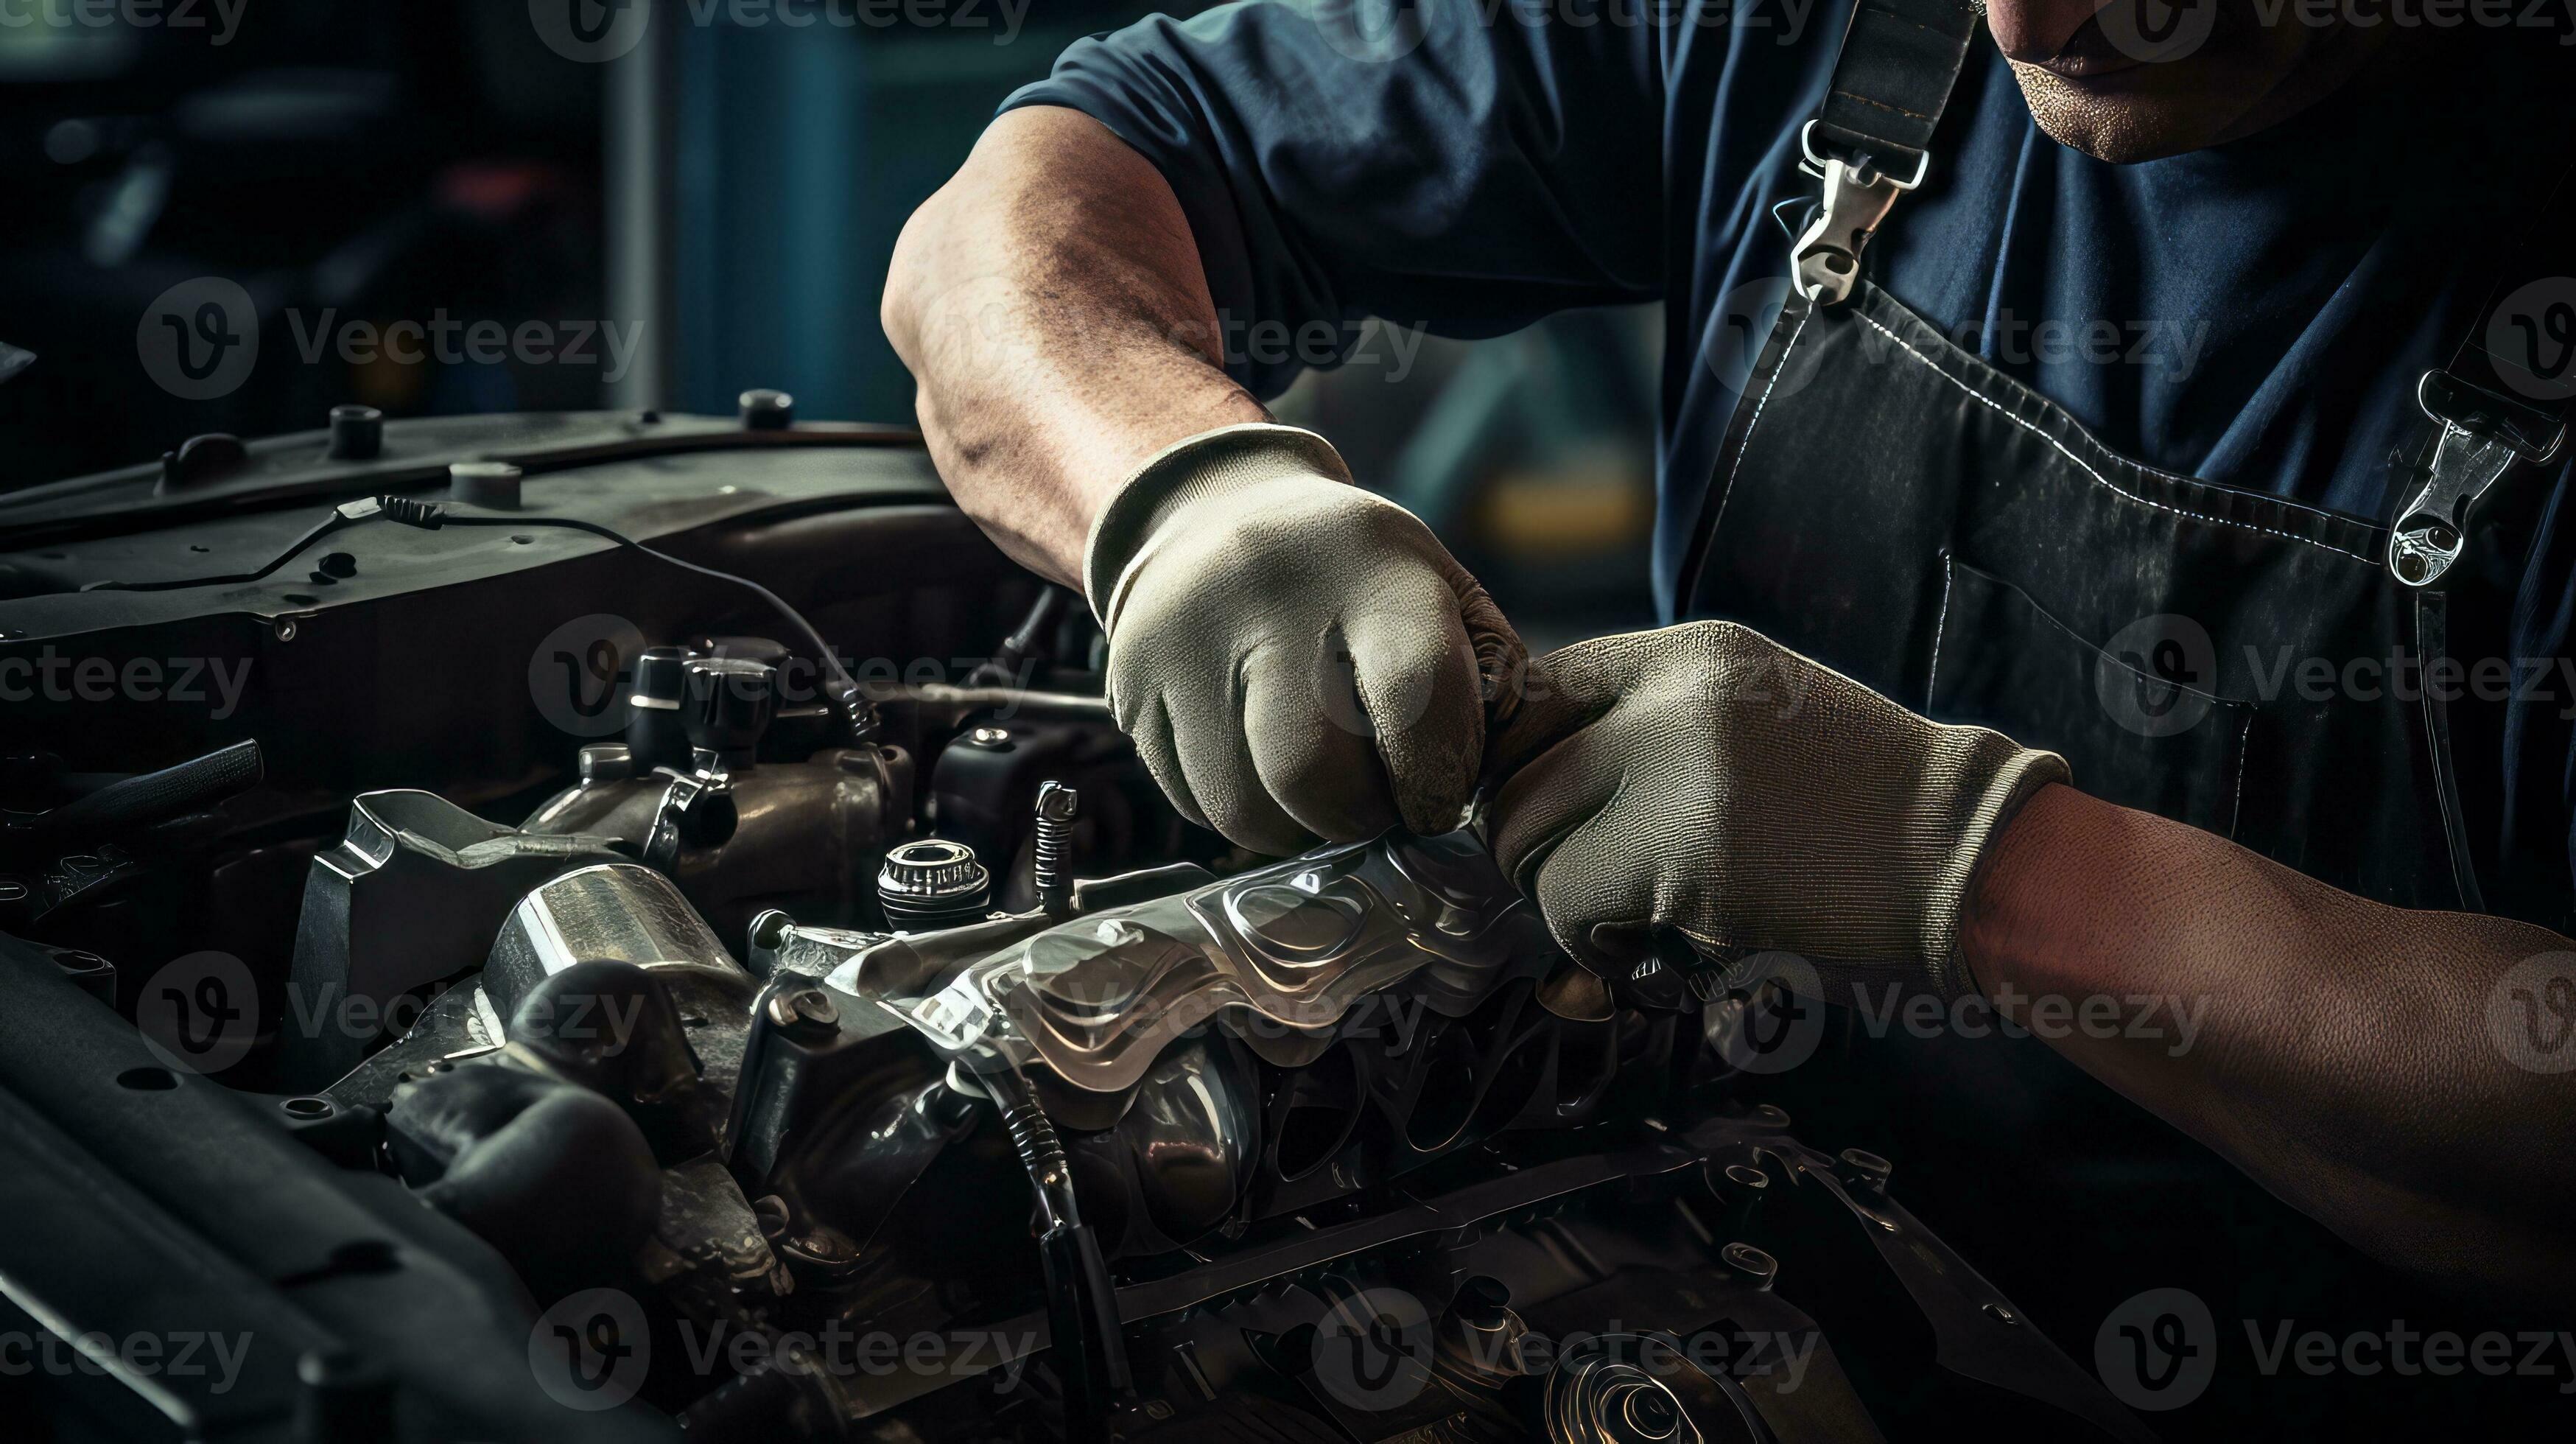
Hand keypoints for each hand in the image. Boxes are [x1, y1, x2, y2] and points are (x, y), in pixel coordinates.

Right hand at [1088, 424, 1521, 854]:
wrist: (1214, 510)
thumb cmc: (1352, 572)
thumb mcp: (1438, 587)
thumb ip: (1488, 676)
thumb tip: (1486, 777)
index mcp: (1369, 569)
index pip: (1415, 696)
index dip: (1435, 777)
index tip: (1435, 798)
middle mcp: (1266, 596)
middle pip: (1311, 770)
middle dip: (1358, 816)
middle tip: (1374, 805)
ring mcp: (1185, 642)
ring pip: (1243, 805)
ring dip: (1294, 827)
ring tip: (1319, 791)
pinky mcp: (1131, 685)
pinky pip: (1191, 801)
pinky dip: (1239, 808)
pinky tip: (1261, 768)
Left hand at [1482, 621, 2066, 996]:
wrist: (1970, 859)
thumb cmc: (1866, 813)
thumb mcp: (1760, 717)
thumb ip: (1655, 726)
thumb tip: (1537, 780)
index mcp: (1692, 653)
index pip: (1534, 692)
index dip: (1519, 768)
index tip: (1549, 820)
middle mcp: (1671, 695)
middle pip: (1512, 771)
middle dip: (1532, 846)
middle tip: (1588, 889)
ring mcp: (1674, 768)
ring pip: (1526, 839)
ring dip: (1561, 899)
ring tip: (1630, 921)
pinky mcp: (1683, 852)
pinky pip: (1569, 904)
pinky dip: (1594, 946)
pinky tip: (1656, 952)